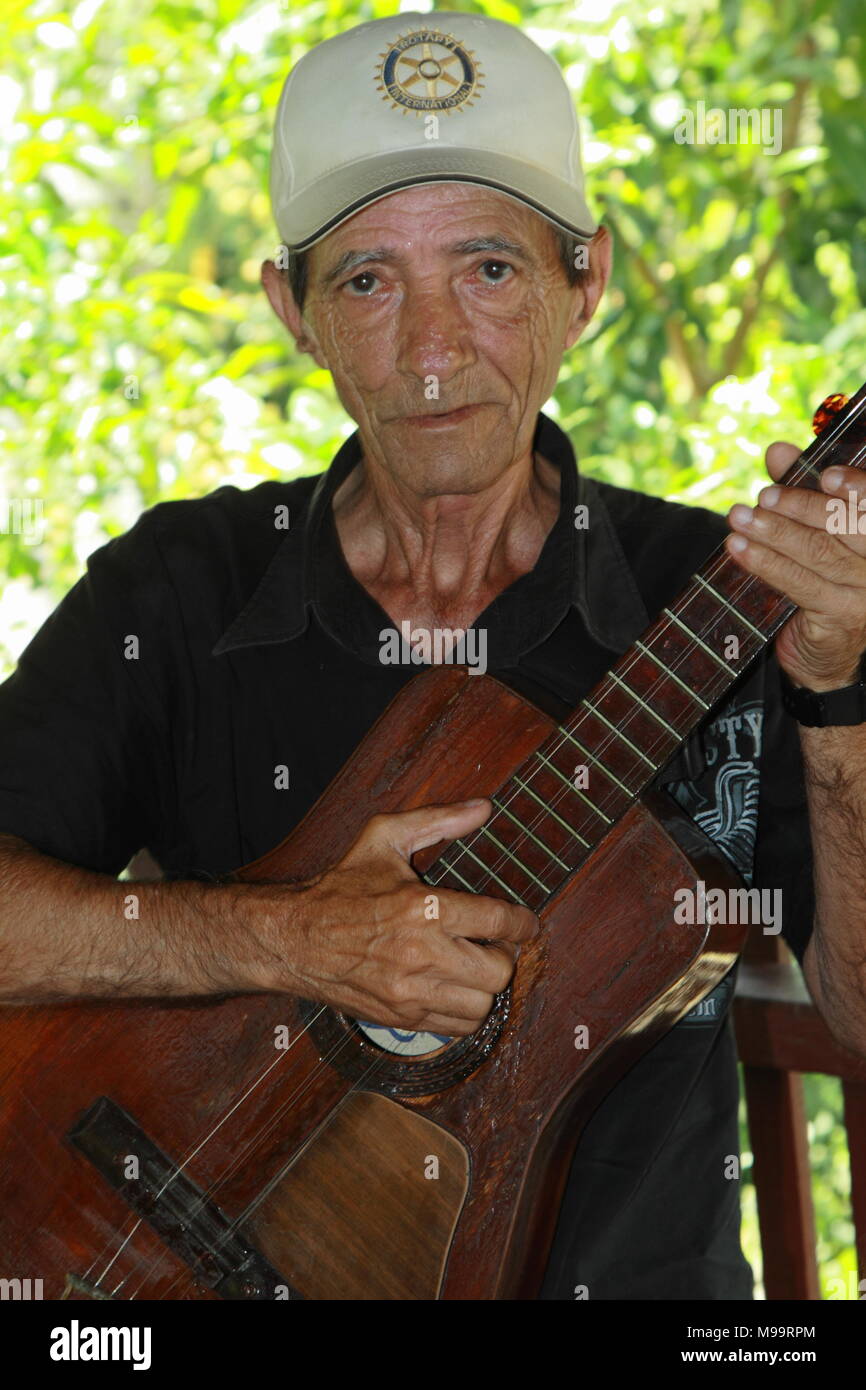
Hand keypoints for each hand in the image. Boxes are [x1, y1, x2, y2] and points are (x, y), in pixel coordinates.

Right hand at [285, 799, 539, 1035]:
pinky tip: (451, 988)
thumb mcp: (384, 837)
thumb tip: (483, 808)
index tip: (524, 923)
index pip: (498, 921)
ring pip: (483, 1005)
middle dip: (502, 955)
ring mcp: (411, 992)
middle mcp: (422, 954)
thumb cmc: (340, 886)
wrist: (294, 938)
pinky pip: (457, 1027)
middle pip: (499, 971)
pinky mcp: (401, 1018)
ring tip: (471, 967)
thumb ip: (436, 820)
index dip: (522, 923)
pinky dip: (463, 1010)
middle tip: (491, 943)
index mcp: (424, 907)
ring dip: (485, 987)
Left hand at [726, 441, 865, 690]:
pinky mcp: (844, 615)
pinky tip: (739, 548)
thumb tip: (778, 451)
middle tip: (763, 496)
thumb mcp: (818, 528)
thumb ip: (803, 488)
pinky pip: (801, 583)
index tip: (823, 474)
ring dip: (775, 532)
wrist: (826, 651)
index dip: (856, 487)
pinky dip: (766, 563)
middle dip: (801, 506)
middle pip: (847, 525)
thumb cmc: (825, 577)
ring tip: (739, 517)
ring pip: (820, 552)